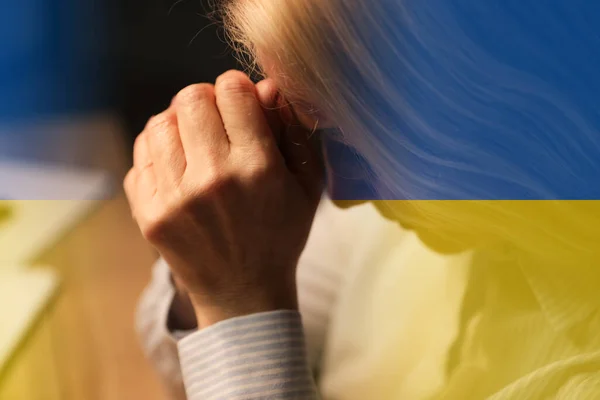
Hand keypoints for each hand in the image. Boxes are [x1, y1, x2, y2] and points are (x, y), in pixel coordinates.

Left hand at [124, 71, 322, 326]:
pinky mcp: (148, 214)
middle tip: (217, 121)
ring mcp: (174, 198)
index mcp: (257, 167)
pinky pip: (141, 156)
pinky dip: (158, 150)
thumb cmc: (281, 235)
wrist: (244, 293)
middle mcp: (211, 178)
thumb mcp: (305, 185)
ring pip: (159, 123)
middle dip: (206, 100)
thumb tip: (266, 87)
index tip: (243, 104)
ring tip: (195, 142)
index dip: (239, 89)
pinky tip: (177, 165)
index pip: (232, 90)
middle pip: (190, 99)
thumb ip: (292, 132)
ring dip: (179, 123)